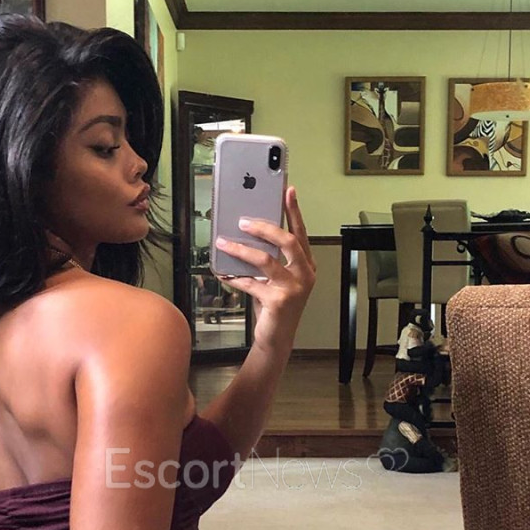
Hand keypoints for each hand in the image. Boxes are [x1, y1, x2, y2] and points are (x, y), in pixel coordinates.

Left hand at [213, 186, 315, 350]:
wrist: (277, 338)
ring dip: (241, 250)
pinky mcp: (278, 301)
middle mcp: (304, 274)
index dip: (294, 210)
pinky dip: (234, 277)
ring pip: (265, 260)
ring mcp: (293, 288)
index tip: (288, 190)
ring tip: (224, 243)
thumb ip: (268, 258)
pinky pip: (251, 283)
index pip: (300, 232)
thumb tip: (247, 235)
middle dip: (263, 227)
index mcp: (306, 265)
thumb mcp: (275, 279)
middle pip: (287, 241)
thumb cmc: (274, 306)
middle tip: (243, 221)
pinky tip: (224, 273)